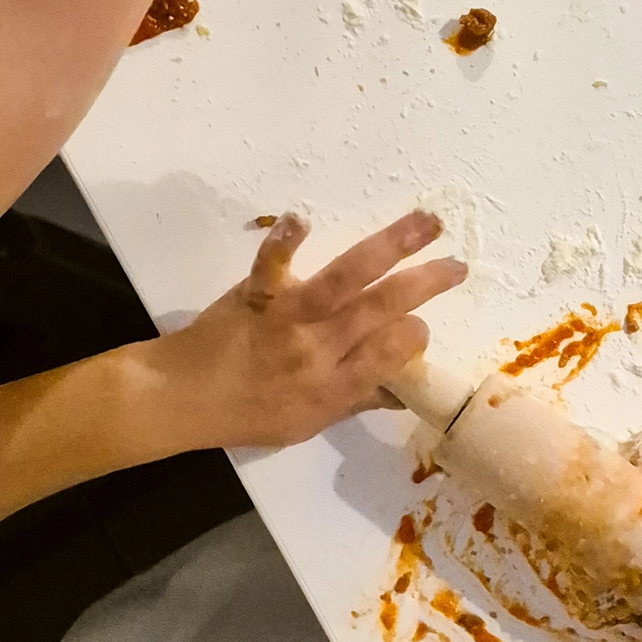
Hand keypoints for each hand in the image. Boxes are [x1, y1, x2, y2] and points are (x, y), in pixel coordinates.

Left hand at [155, 209, 465, 451]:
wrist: (182, 398)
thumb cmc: (247, 413)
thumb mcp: (306, 424)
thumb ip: (355, 400)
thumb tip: (400, 389)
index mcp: (333, 386)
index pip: (390, 355)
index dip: (413, 337)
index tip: (420, 325)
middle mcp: (317, 349)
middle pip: (380, 310)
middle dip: (425, 285)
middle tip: (459, 266)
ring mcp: (288, 318)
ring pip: (346, 279)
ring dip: (390, 246)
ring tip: (426, 223)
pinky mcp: (257, 293)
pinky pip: (272, 264)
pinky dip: (285, 240)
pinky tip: (302, 217)